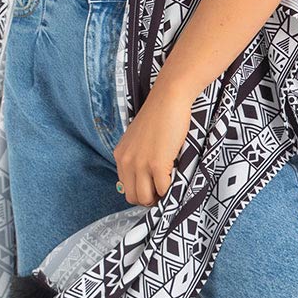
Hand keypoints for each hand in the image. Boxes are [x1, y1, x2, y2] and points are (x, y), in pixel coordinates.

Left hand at [114, 78, 194, 205]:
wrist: (168, 99)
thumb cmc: (159, 116)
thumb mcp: (139, 139)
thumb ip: (137, 156)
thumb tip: (146, 178)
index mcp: (120, 156)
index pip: (125, 187)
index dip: (141, 191)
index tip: (154, 187)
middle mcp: (126, 162)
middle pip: (133, 197)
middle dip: (149, 198)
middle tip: (163, 189)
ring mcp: (140, 164)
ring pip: (145, 198)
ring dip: (159, 197)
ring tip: (170, 186)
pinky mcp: (156, 164)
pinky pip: (163, 190)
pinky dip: (171, 189)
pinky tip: (177, 178)